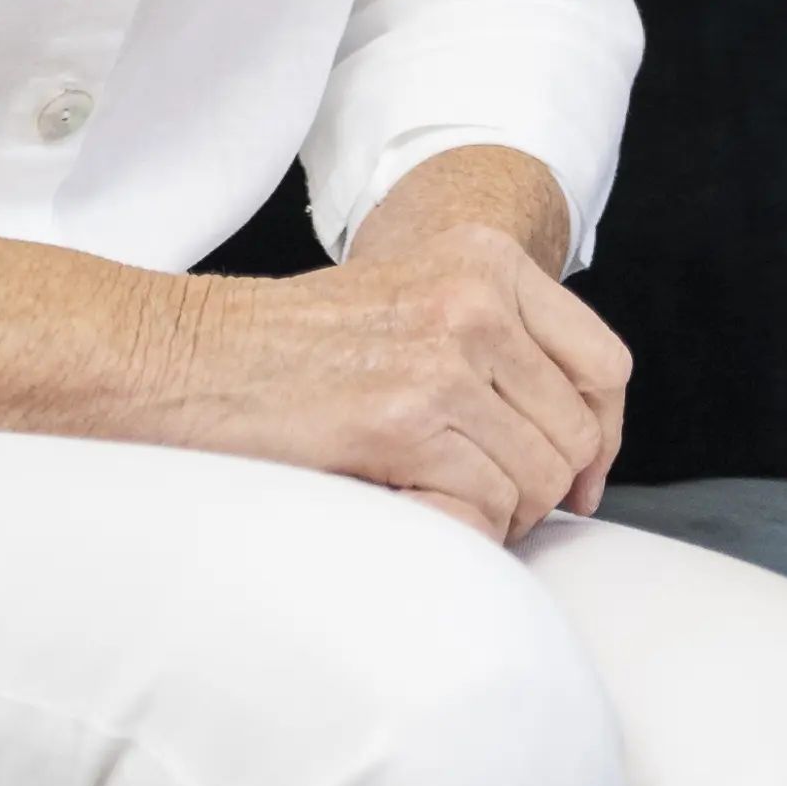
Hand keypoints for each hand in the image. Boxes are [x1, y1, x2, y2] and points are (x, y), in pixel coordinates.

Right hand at [142, 153, 631, 543]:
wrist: (182, 360)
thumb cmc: (288, 350)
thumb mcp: (412, 304)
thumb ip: (493, 343)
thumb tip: (578, 441)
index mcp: (484, 259)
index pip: (604, 365)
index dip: (599, 437)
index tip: (578, 481)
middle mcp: (475, 299)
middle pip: (575, 432)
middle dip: (541, 489)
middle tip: (488, 506)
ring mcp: (442, 358)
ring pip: (536, 477)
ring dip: (499, 514)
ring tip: (440, 505)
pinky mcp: (403, 420)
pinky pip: (484, 504)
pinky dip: (461, 527)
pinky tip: (413, 509)